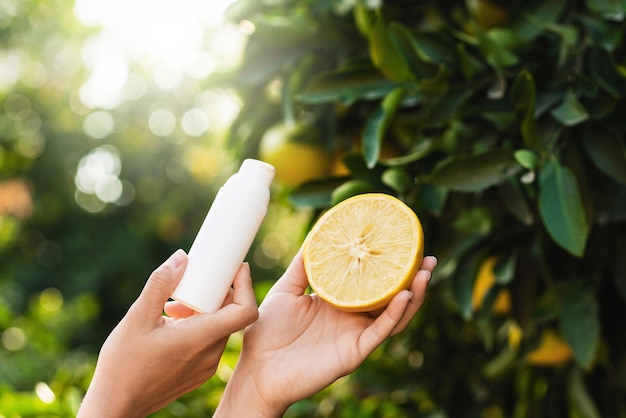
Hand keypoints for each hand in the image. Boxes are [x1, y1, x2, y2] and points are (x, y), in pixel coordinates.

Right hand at [77, 249, 258, 417]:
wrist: (115, 406)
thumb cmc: (123, 364)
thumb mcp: (137, 317)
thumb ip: (161, 284)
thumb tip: (182, 257)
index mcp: (201, 338)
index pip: (246, 311)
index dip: (246, 286)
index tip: (235, 269)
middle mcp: (210, 354)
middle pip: (232, 315)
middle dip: (218, 293)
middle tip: (195, 280)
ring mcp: (206, 367)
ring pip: (219, 328)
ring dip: (205, 310)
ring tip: (172, 306)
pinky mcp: (198, 374)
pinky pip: (210, 343)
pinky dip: (199, 326)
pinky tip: (172, 323)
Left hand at [214, 249, 436, 416]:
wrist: (258, 369)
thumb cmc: (268, 332)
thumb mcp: (286, 290)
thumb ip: (302, 266)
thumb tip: (315, 237)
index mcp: (340, 302)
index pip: (372, 281)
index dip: (390, 265)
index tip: (404, 243)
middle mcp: (353, 318)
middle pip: (392, 297)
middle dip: (413, 278)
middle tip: (428, 257)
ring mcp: (356, 335)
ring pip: (395, 315)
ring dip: (413, 295)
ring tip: (424, 273)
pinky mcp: (355, 351)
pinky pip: (380, 331)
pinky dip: (395, 314)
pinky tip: (404, 296)